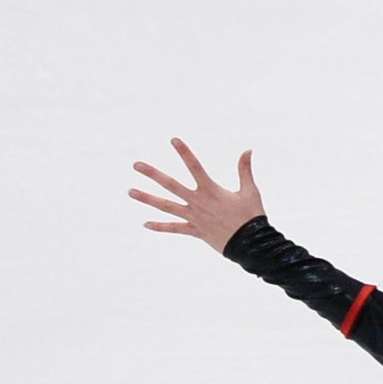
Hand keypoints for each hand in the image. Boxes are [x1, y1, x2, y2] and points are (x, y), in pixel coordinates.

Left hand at [130, 138, 266, 250]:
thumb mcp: (250, 191)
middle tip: (136, 165)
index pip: (195, 167)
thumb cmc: (252, 216)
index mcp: (211, 190)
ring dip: (147, 199)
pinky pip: (174, 228)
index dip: (184, 152)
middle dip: (152, 174)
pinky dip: (160, 226)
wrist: (251, 244)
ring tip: (130, 191)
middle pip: (170, 185)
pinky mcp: (195, 231)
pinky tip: (145, 223)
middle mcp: (198, 202)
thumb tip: (247, 150)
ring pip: (166, 206)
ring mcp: (194, 217)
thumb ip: (245, 170)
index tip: (173, 139)